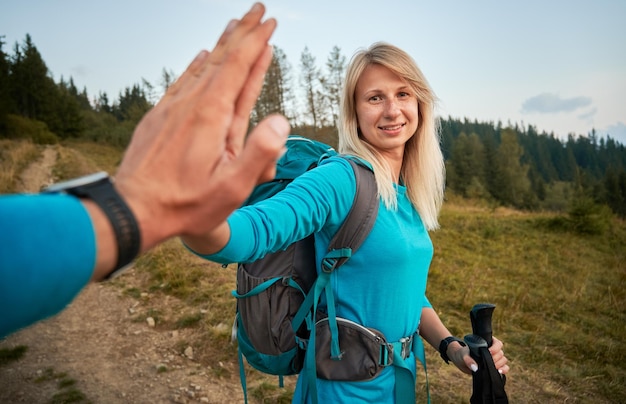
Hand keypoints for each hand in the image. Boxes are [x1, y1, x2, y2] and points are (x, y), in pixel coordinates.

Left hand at [114, 3, 288, 251]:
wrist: (133, 209)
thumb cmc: (186, 204)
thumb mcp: (231, 188)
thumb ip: (259, 153)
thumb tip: (281, 120)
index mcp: (212, 116)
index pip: (239, 67)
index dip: (256, 42)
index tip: (270, 23)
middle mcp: (191, 103)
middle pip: (221, 58)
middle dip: (243, 32)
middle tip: (258, 10)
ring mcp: (172, 108)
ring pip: (202, 66)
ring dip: (221, 44)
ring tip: (234, 25)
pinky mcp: (159, 116)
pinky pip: (182, 80)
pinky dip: (196, 64)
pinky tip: (201, 56)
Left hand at [448, 336, 508, 374]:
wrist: (461, 362)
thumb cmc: (462, 355)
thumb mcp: (463, 356)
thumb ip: (468, 360)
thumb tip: (475, 368)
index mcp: (487, 342)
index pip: (497, 343)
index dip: (495, 348)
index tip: (489, 352)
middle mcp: (493, 349)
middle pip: (501, 353)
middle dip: (495, 359)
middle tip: (487, 363)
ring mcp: (495, 358)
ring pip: (503, 360)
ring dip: (498, 364)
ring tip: (490, 368)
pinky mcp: (496, 366)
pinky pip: (505, 367)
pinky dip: (503, 370)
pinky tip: (498, 372)